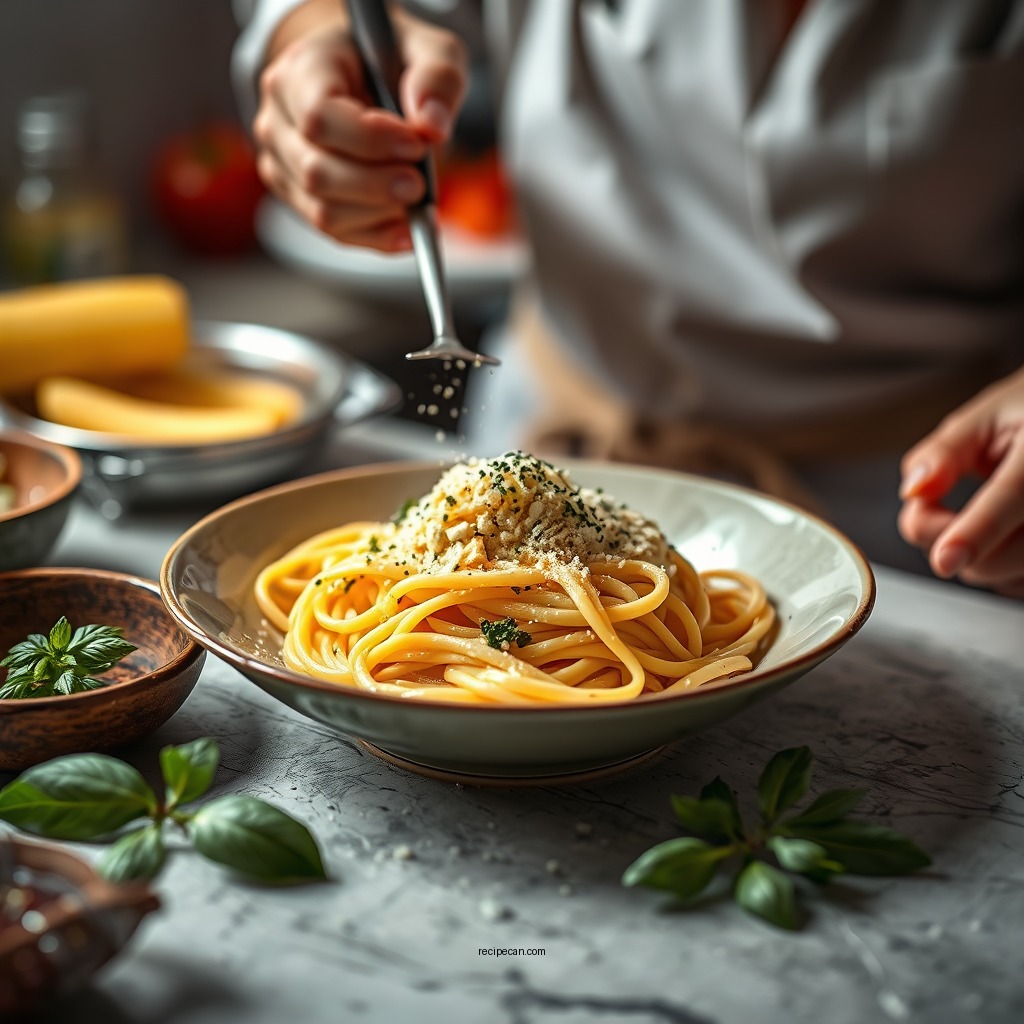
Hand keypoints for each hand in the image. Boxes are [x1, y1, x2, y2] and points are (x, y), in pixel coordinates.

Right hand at [252, 1, 466, 251]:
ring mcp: (281, 163)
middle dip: (377, 186)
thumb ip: (437, 78)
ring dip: (378, 214)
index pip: (320, 117)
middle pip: (317, 172)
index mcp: (302, 70)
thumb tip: (432, 125)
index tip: (416, 144)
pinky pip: (334, 232)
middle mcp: (278, 118)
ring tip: (417, 200)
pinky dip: (376, 236)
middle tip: (420, 183)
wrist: (361, 77)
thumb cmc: (391, 61)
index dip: (370, 140)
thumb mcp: (427, 51)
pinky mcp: (296, 198)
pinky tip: (408, 229)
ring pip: (323, 211)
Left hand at [898, 366, 1023, 597]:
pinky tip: (994, 533)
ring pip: (999, 576)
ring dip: (966, 552)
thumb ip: (945, 452)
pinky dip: (990, 563)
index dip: (975, 532)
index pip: (1012, 498)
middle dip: (942, 537)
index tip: (944, 558)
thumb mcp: (987, 416)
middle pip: (994, 557)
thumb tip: (915, 490)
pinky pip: (1012, 583)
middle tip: (933, 501)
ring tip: (971, 510)